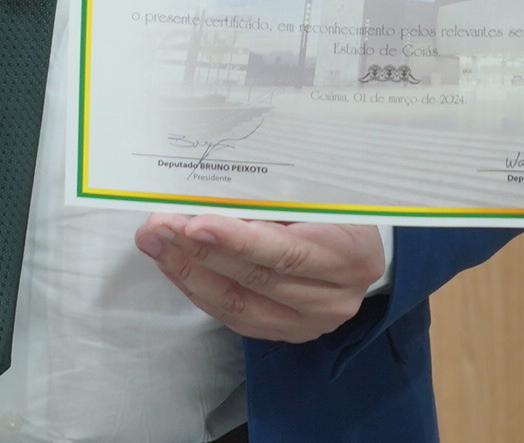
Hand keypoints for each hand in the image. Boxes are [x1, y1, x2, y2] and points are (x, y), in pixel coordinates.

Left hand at [134, 214, 383, 341]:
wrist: (367, 244)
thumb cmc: (338, 204)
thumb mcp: (318, 190)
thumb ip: (272, 196)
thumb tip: (208, 189)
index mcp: (352, 253)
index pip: (286, 252)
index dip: (236, 240)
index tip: (193, 222)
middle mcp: (336, 296)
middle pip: (256, 278)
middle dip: (198, 250)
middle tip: (157, 226)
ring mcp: (312, 321)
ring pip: (239, 302)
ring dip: (189, 271)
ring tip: (156, 242)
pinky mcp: (289, 333)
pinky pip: (235, 316)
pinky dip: (200, 289)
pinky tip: (176, 265)